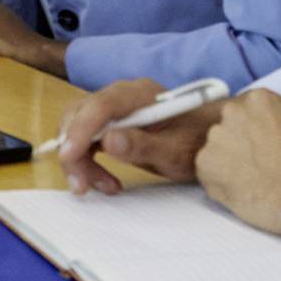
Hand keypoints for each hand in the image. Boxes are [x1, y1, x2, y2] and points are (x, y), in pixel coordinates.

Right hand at [55, 77, 223, 194]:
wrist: (211, 138)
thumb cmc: (198, 143)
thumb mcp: (175, 152)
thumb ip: (143, 145)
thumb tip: (108, 141)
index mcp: (138, 94)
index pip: (99, 106)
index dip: (79, 130)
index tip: (68, 157)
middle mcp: (121, 95)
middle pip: (80, 115)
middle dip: (73, 150)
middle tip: (81, 184)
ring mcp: (115, 108)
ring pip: (79, 128)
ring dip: (80, 159)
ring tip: (103, 186)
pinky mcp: (113, 122)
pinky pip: (88, 138)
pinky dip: (89, 160)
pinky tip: (106, 180)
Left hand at [194, 89, 280, 233]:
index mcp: (259, 98)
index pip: (250, 108)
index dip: (258, 128)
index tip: (266, 143)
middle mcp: (232, 112)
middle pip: (230, 125)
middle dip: (240, 142)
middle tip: (259, 163)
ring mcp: (215, 138)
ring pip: (217, 148)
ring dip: (229, 161)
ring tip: (252, 180)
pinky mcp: (203, 164)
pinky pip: (207, 171)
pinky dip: (220, 180)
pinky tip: (241, 190)